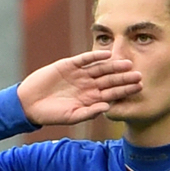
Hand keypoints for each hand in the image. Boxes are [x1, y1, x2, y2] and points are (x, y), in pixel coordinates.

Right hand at [17, 50, 141, 126]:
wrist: (30, 103)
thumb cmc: (51, 114)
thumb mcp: (72, 116)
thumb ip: (89, 112)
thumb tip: (107, 106)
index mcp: (91, 98)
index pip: (112, 93)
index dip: (125, 90)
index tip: (139, 87)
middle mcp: (88, 85)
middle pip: (110, 79)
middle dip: (124, 77)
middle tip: (139, 74)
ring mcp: (79, 74)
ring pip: (100, 68)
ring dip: (113, 66)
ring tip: (127, 63)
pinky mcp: (68, 65)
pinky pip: (84, 59)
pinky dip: (94, 56)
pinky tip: (106, 54)